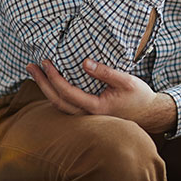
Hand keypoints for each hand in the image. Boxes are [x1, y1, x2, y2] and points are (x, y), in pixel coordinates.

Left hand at [26, 59, 177, 133]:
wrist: (149, 114)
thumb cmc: (139, 97)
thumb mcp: (127, 81)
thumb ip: (106, 72)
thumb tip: (84, 62)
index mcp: (96, 107)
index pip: (68, 93)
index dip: (55, 78)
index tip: (47, 63)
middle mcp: (88, 115)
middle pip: (57, 101)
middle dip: (42, 83)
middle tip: (31, 66)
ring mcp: (87, 117)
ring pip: (59, 105)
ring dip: (45, 88)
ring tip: (36, 72)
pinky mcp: (88, 114)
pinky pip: (65, 106)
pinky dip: (55, 93)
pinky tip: (50, 83)